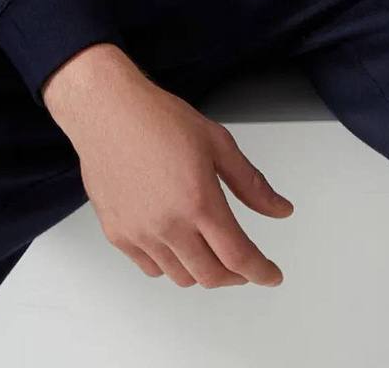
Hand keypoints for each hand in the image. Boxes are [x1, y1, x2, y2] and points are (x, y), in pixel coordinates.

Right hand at [42, 43, 293, 286]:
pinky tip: (178, 243)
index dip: (261, 272)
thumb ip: (251, 184)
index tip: (272, 276)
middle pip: (211, 276)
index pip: (238, 256)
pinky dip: (171, 264)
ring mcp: (140, 233)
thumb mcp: (218, 143)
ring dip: (203, 271)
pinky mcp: (118, 234)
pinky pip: (151, 268)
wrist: (107, 111)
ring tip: (211, 249)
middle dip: (236, 276)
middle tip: (246, 264)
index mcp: (198, 201)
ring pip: (181, 277)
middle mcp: (168, 225)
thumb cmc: (159, 119)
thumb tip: (281, 210)